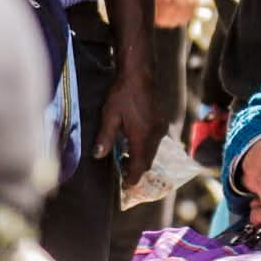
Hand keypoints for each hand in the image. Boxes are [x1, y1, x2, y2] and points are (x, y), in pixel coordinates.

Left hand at [96, 64, 163, 188]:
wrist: (139, 72)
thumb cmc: (122, 93)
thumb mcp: (109, 115)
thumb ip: (105, 138)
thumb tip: (97, 156)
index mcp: (143, 136)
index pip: (139, 166)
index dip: (133, 179)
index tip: (127, 188)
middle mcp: (155, 134)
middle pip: (148, 161)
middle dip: (137, 170)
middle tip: (124, 176)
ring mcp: (161, 127)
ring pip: (153, 151)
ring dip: (141, 158)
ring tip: (126, 159)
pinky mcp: (162, 120)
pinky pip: (156, 141)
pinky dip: (146, 147)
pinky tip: (134, 142)